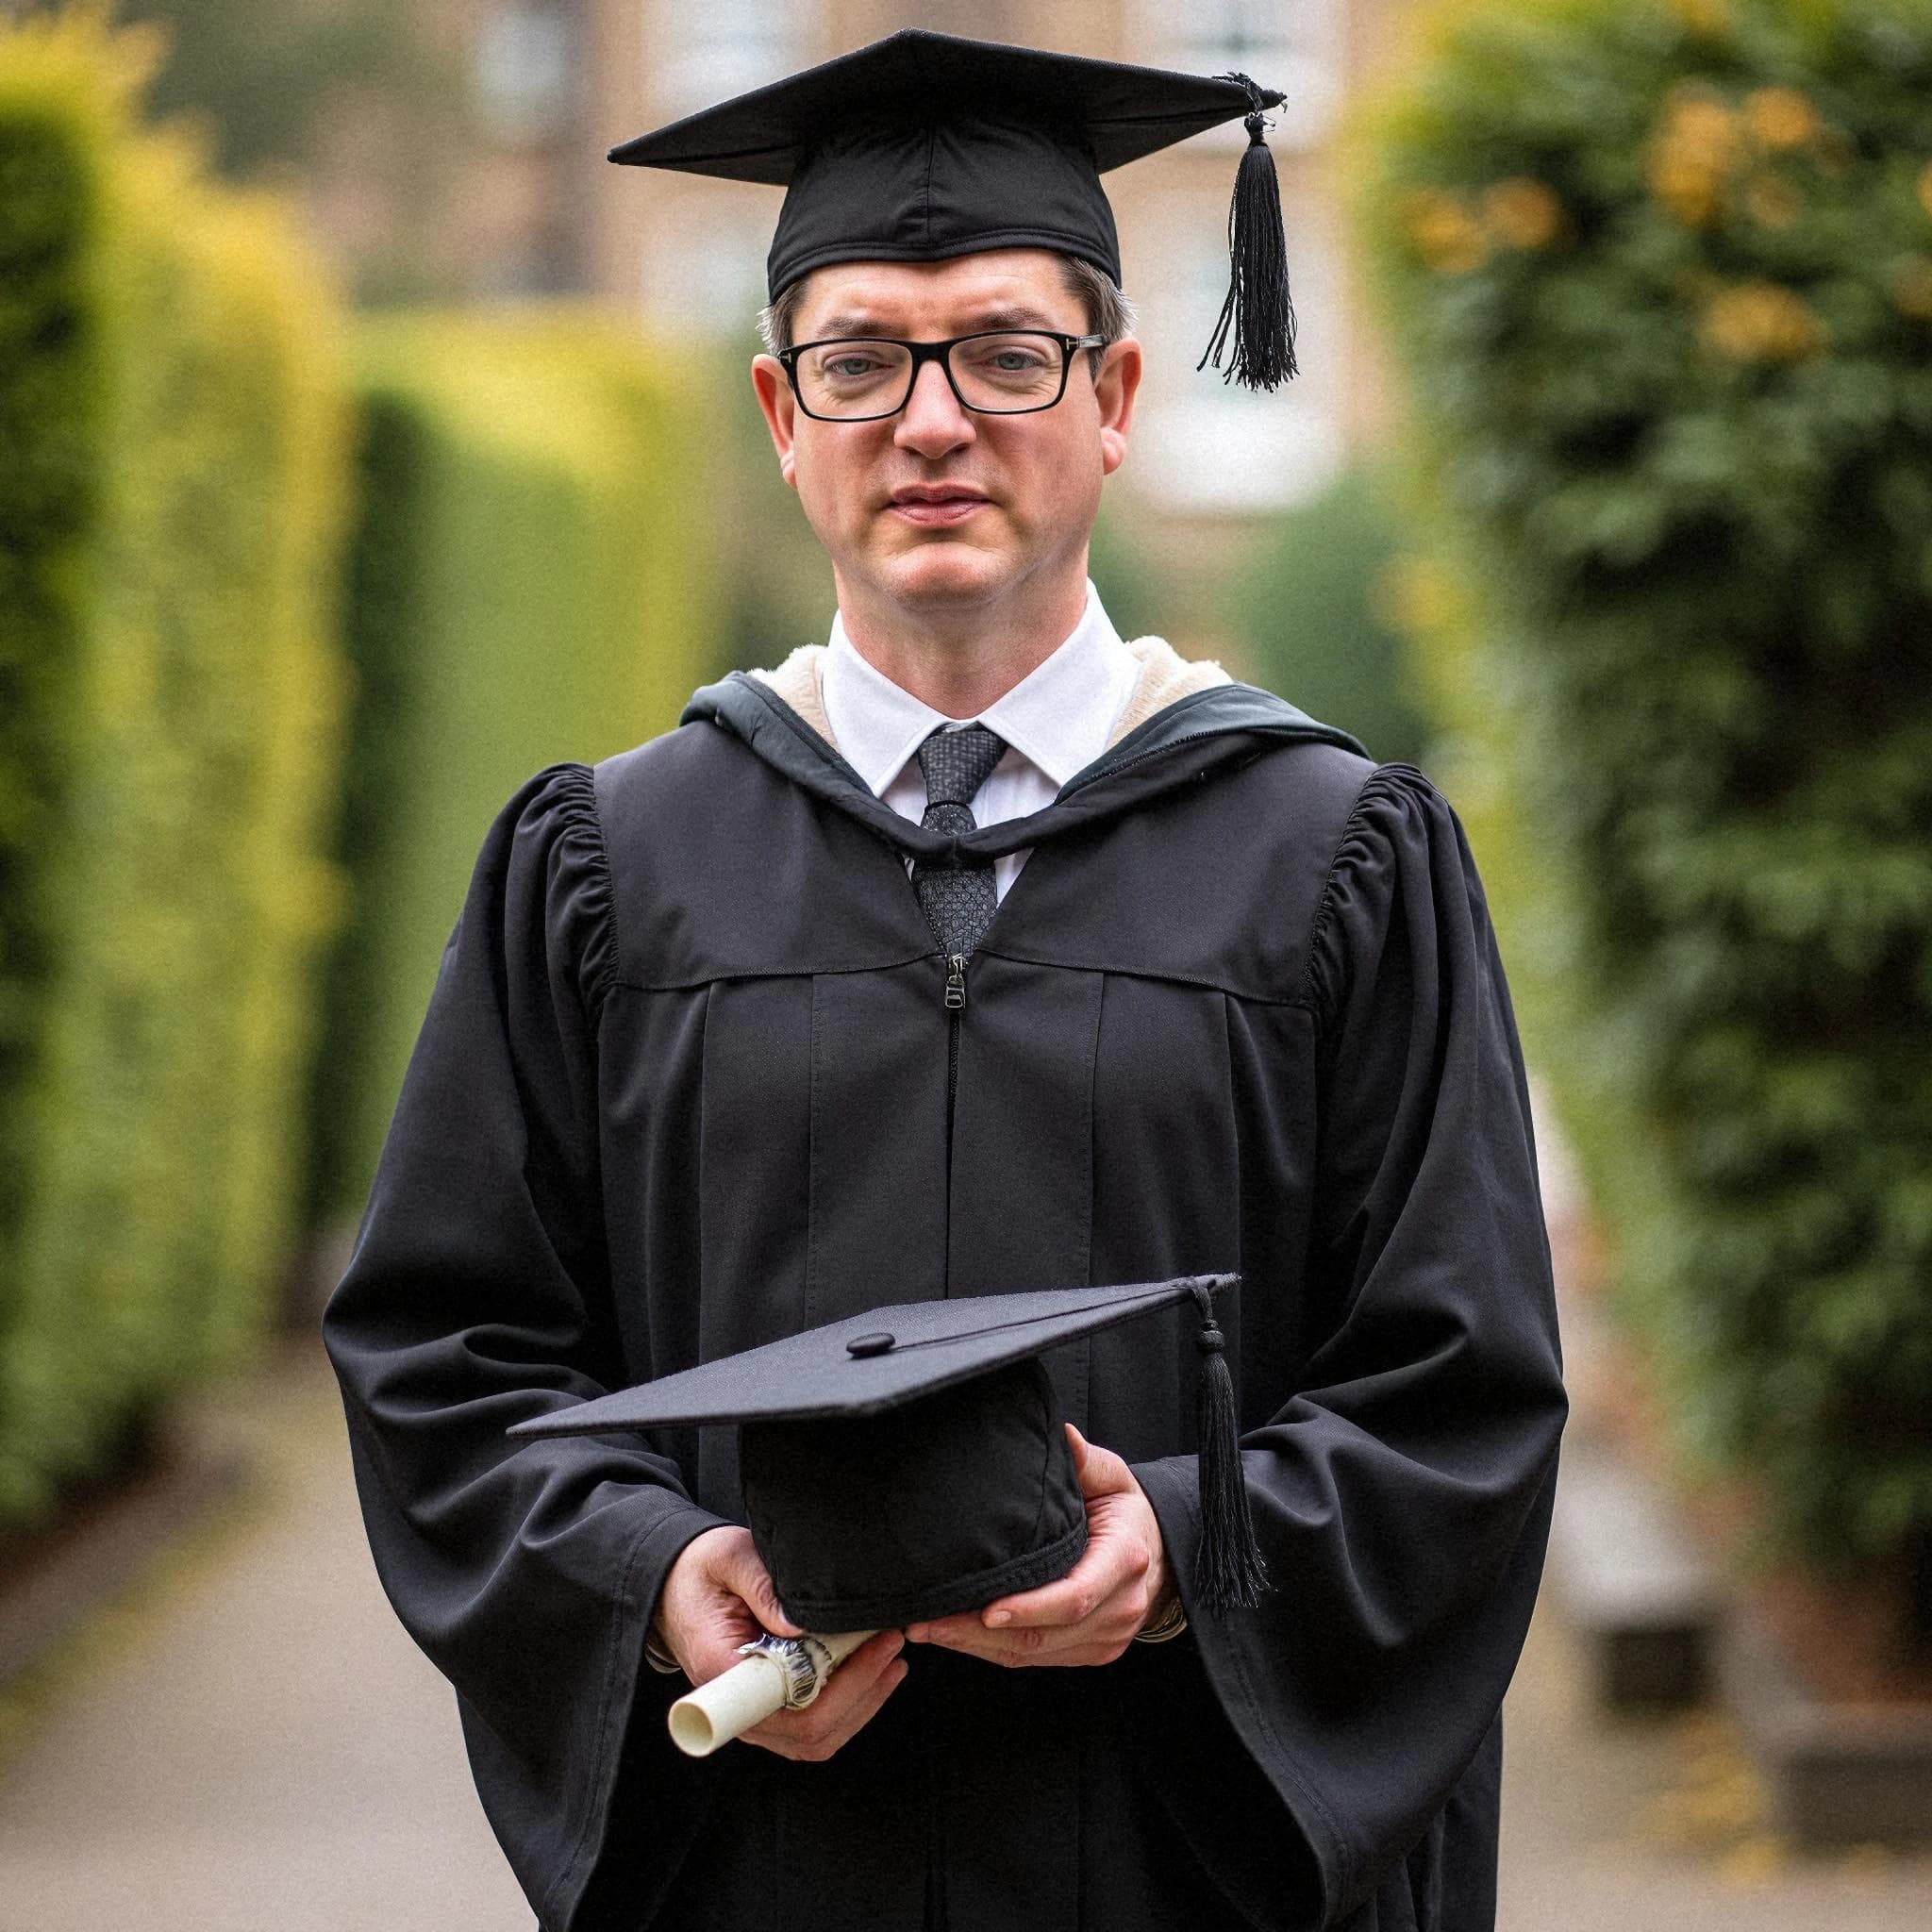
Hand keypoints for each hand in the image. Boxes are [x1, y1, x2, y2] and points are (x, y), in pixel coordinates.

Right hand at [653, 1525, 906, 1761]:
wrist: (674, 1585)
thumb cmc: (701, 1571)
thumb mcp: (729, 1559)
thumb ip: (762, 1584)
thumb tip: (801, 1624)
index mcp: (724, 1675)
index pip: (792, 1712)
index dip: (844, 1689)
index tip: (875, 1649)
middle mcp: (737, 1708)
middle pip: (812, 1732)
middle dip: (864, 1691)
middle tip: (893, 1644)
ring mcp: (753, 1715)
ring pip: (818, 1737)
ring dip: (863, 1702)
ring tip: (892, 1659)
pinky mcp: (768, 1708)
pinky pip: (813, 1725)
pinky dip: (849, 1704)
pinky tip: (873, 1672)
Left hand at [903, 1425, 1168, 1667]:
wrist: (1157, 1552)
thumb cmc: (1125, 1511)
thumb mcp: (1114, 1478)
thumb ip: (1088, 1461)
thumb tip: (1064, 1437)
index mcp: (1125, 1560)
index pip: (1074, 1596)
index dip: (1029, 1608)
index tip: (986, 1609)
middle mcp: (1119, 1606)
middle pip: (1044, 1635)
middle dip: (980, 1633)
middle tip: (927, 1621)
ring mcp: (1106, 1637)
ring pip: (1034, 1654)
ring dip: (977, 1646)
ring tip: (927, 1629)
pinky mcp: (1090, 1653)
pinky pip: (1036, 1660)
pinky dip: (993, 1651)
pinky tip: (956, 1636)